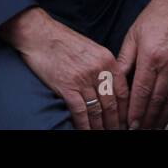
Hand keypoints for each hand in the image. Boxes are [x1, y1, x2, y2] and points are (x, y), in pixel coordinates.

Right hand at [0, 8, 129, 128]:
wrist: (40, 34)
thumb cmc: (64, 41)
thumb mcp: (92, 49)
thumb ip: (103, 67)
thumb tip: (110, 88)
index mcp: (108, 60)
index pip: (123, 91)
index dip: (126, 109)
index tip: (127, 120)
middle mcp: (99, 70)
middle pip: (112, 104)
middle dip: (115, 122)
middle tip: (117, 131)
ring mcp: (83, 79)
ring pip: (97, 110)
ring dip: (101, 126)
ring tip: (103, 133)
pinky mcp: (67, 87)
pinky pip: (80, 112)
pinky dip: (85, 125)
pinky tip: (87, 131)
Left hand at [116, 0, 167, 128]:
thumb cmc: (153, 18)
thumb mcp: (132, 36)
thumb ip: (124, 60)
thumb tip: (114, 82)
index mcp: (150, 55)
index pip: (142, 91)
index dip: (136, 111)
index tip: (130, 124)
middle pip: (157, 99)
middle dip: (148, 119)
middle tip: (140, 130)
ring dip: (162, 116)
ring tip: (153, 127)